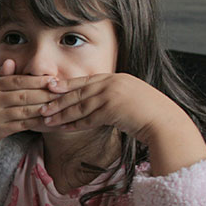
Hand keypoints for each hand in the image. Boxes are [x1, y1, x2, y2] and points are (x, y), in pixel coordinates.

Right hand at [0, 59, 58, 164]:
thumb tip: (12, 62)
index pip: (18, 80)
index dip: (37, 80)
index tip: (54, 80)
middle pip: (25, 95)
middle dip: (46, 93)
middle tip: (63, 92)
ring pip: (27, 110)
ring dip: (46, 107)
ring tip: (61, 104)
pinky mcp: (1, 130)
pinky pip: (25, 124)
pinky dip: (39, 121)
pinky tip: (50, 118)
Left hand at [40, 73, 174, 139]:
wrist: (166, 122)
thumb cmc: (149, 112)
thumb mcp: (130, 96)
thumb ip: (112, 94)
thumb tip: (96, 100)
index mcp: (115, 78)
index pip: (84, 80)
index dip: (65, 84)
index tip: (49, 87)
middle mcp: (111, 84)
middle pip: (77, 92)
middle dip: (57, 99)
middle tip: (39, 105)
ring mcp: (111, 96)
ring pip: (79, 106)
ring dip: (60, 113)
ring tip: (45, 118)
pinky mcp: (112, 110)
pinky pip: (87, 118)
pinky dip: (72, 124)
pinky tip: (61, 127)